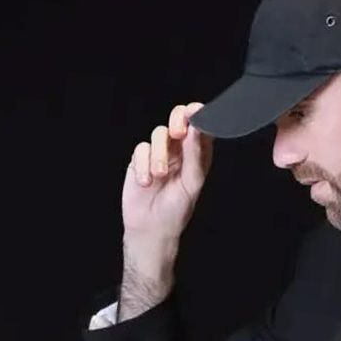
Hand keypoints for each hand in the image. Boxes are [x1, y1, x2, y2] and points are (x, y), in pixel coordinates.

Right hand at [122, 103, 213, 245]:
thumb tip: (197, 127)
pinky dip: (143, 165)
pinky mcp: (140, 160)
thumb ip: (194, 153)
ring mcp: (159, 153)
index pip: (200, 125)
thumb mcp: (192, 182)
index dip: (199, 114)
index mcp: (197, 153)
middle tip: (178, 133)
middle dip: (177, 121)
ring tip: (160, 175)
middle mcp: (179, 149)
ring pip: (158, 134)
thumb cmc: (177, 208)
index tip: (196, 113)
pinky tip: (146, 182)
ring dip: (159, 154)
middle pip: (178, 119)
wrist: (152, 228)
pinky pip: (141, 150)